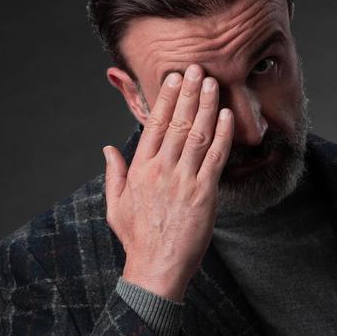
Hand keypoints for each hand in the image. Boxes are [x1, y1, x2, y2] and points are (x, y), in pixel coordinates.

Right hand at [104, 63, 233, 300]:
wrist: (156, 268)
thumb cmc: (138, 240)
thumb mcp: (116, 205)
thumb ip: (114, 174)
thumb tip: (108, 149)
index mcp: (140, 169)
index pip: (154, 124)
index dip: (166, 98)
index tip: (174, 78)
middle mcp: (161, 170)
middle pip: (177, 122)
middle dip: (188, 92)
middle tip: (197, 68)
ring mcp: (183, 181)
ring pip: (197, 135)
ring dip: (206, 106)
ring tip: (213, 83)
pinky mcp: (203, 195)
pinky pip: (214, 159)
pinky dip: (222, 136)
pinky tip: (227, 117)